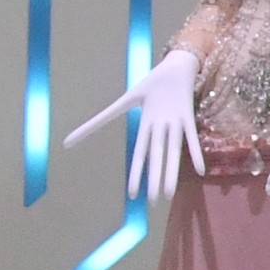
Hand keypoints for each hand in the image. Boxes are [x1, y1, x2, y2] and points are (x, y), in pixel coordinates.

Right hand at [67, 46, 201, 205]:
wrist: (175, 67)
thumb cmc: (150, 85)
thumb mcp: (125, 101)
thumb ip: (100, 119)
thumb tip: (68, 138)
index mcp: (145, 127)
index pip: (139, 155)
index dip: (136, 174)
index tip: (132, 195)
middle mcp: (160, 129)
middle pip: (156, 157)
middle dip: (155, 179)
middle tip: (155, 202)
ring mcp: (175, 123)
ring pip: (172, 151)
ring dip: (172, 171)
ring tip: (171, 193)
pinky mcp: (188, 116)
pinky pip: (191, 137)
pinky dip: (194, 152)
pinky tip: (200, 170)